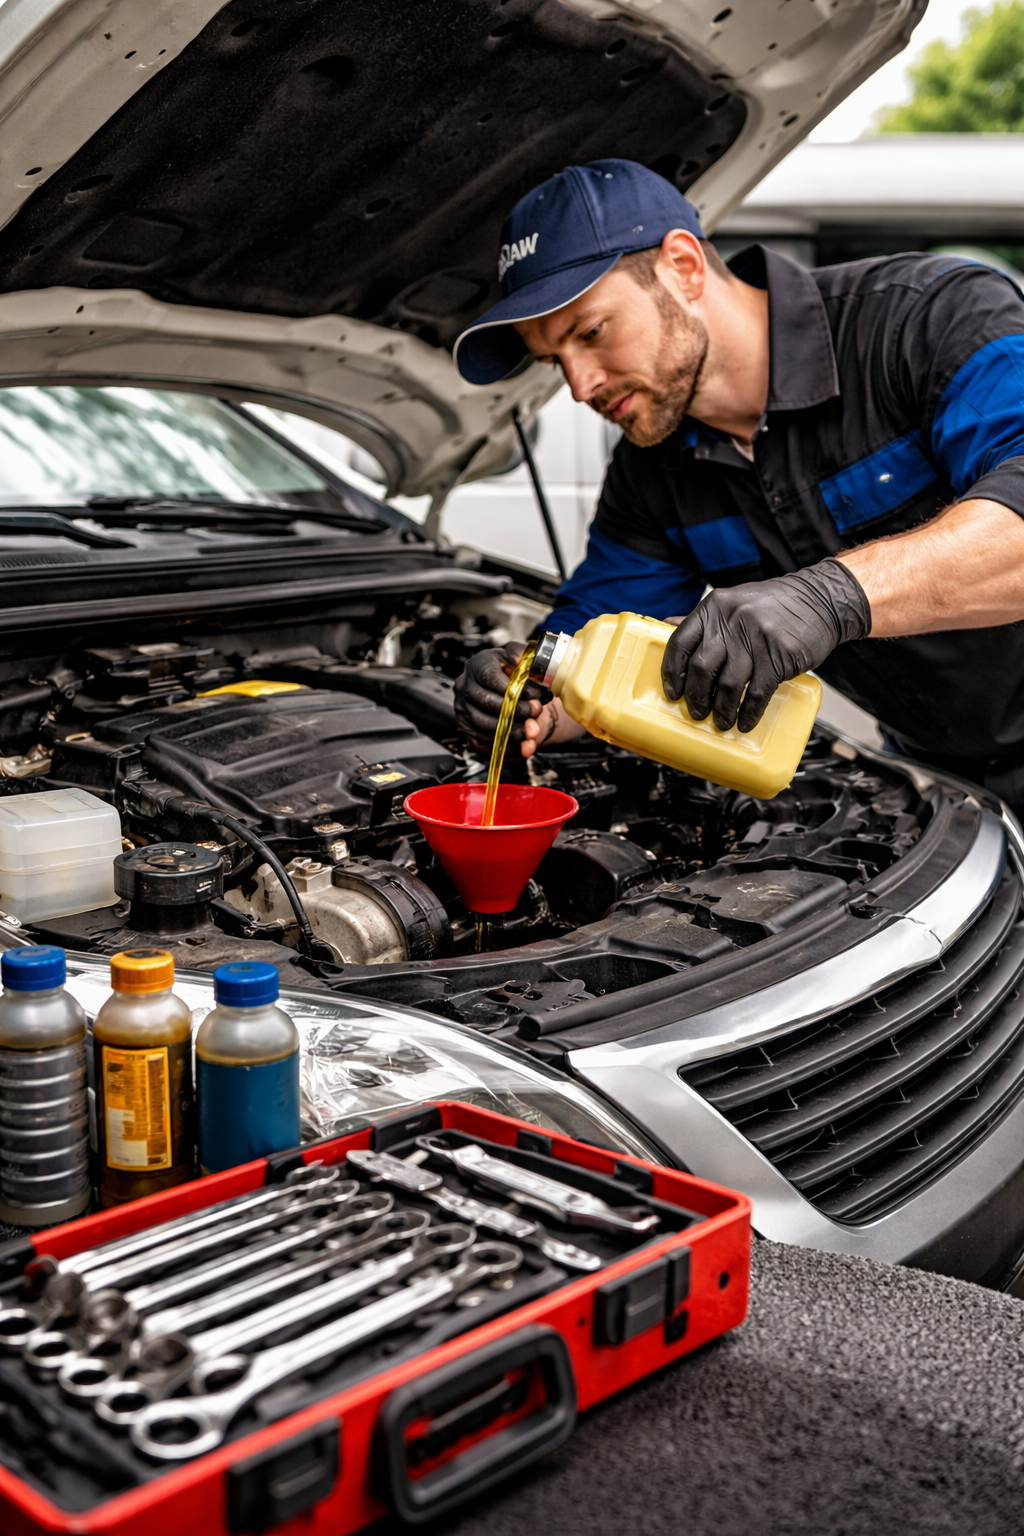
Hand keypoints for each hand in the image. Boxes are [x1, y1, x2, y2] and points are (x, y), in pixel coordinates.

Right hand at [453, 642, 553, 755]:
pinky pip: (480, 743)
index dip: (515, 689)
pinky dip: (501, 747)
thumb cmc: (515, 674)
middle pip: (486, 702)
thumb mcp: (522, 658)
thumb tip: (534, 667)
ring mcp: (462, 709)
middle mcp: (465, 686)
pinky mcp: (465, 729)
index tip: (536, 695)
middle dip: (515, 711)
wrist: (510, 691)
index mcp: (477, 665)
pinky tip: (520, 747)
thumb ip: (528, 658)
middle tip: (535, 712)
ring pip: (482, 724)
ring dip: (510, 731)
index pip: (491, 677)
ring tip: (531, 731)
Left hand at [662, 558, 870, 731]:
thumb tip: (666, 625)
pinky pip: (757, 693)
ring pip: (727, 686)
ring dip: (722, 711)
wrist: (822, 600)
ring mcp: (755, 639)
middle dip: (696, 698)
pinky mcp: (779, 657)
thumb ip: (705, 619)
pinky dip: (749, 713)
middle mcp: (731, 621)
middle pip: (701, 669)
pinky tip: (745, 722)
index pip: (680, 643)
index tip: (673, 692)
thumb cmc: (776, 604)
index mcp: (714, 607)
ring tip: (721, 722)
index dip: (672, 672)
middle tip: (697, 713)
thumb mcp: (734, 602)